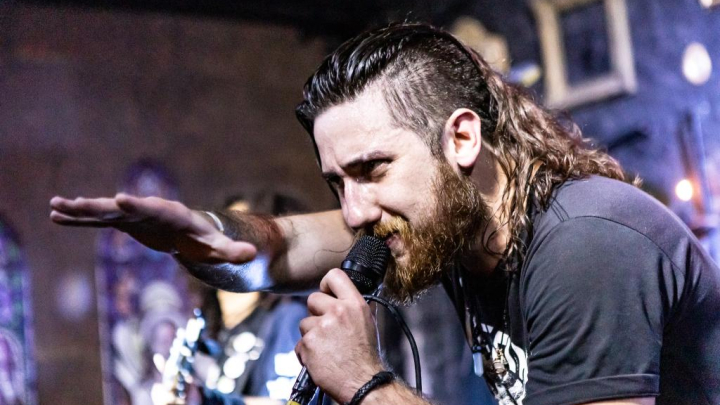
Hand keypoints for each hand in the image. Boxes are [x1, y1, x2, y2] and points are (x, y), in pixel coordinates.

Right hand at [50, 194, 256, 263]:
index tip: (120, 199)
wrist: (195, 235)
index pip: (154, 209)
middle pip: (122, 208)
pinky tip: (56, 216)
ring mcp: (135, 216)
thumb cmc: (208, 242)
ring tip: (55, 206)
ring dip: (81, 210)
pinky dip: (80, 219)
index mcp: (172, 215)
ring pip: (105, 212)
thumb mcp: (221, 249)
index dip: (138, 206)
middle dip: (99, 205)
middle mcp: (150, 210)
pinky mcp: (125, 223)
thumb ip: (233, 252)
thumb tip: (251, 255)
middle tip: (73, 202)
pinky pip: (99, 220)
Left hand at [296, 269, 384, 402]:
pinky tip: (320, 358)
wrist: (362, 382)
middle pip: (312, 299)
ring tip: (326, 348)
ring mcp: (321, 327)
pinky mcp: (308, 343)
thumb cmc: (365, 355)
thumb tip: (341, 295)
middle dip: (315, 314)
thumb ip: (352, 307)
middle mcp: (338, 311)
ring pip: (304, 322)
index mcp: (354, 304)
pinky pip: (300, 343)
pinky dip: (306, 352)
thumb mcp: (367, 323)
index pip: (334, 276)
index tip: (325, 293)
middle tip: (326, 329)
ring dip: (311, 335)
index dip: (325, 284)